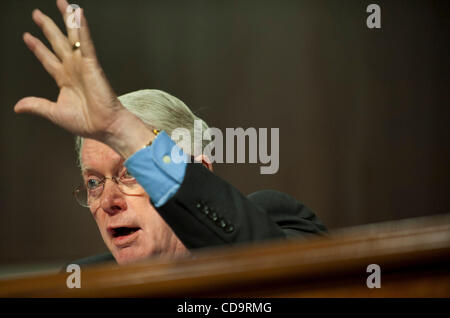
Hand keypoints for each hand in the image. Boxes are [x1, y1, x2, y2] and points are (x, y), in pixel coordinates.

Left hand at [14, 0, 152, 157]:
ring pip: (72, 36)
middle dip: (47, 27)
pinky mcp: (92, 64)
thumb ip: (37, 105)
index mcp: (65, 80)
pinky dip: (82, 28)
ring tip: (61, 3)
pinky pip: (85, 42)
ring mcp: (82, 65)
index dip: (37, 48)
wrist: (105, 126)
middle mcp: (73, 69)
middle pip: (58, 42)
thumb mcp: (54, 113)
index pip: (47, 59)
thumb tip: (18, 106)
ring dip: (66, 19)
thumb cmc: (87, 122)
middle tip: (37, 14)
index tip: (27, 36)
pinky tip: (77, 14)